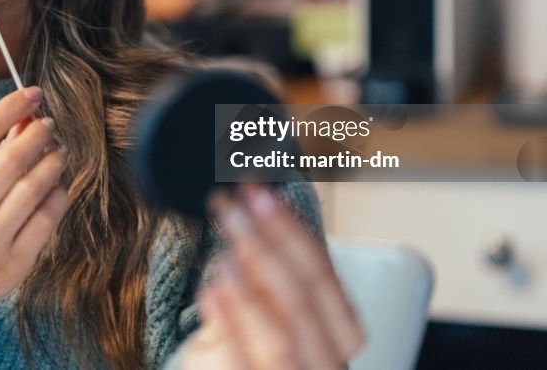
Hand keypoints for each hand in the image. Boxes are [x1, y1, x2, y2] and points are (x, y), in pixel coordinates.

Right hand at [0, 86, 68, 337]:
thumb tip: (27, 114)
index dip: (10, 107)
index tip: (33, 93)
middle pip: (10, 162)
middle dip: (37, 135)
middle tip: (49, 125)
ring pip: (34, 190)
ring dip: (54, 161)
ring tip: (59, 151)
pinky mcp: (15, 264)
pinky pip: (48, 217)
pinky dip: (59, 193)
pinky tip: (57, 184)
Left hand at [182, 183, 364, 368]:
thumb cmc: (243, 356)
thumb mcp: (258, 314)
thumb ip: (264, 280)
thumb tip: (252, 217)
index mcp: (335, 334)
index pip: (323, 277)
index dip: (291, 230)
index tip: (259, 195)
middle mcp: (324, 362)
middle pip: (305, 299)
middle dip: (268, 245)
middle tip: (234, 210)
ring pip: (283, 334)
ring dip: (251, 286)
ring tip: (223, 249)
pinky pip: (243, 362)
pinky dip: (230, 322)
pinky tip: (212, 291)